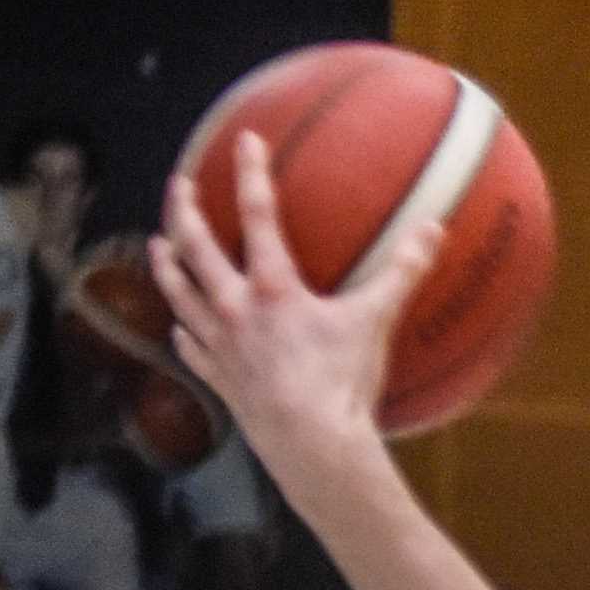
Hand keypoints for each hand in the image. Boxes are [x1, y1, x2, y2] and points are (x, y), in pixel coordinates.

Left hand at [151, 127, 435, 466]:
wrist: (312, 448)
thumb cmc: (342, 384)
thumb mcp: (376, 323)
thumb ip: (402, 273)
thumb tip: (433, 230)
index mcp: (270, 287)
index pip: (256, 215)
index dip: (251, 173)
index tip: (244, 141)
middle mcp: (234, 310)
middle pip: (197, 249)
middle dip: (184, 211)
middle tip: (179, 184)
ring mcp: (221, 347)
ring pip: (180, 296)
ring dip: (166, 267)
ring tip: (156, 245)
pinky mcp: (220, 382)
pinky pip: (191, 351)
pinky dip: (183, 335)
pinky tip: (179, 330)